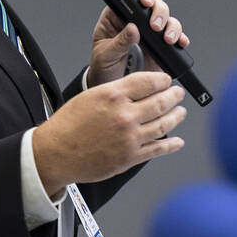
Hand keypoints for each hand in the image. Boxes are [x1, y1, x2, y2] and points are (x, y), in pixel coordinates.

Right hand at [30, 71, 186, 193]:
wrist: (55, 153)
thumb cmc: (67, 126)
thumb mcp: (89, 97)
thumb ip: (116, 92)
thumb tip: (139, 90)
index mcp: (113, 96)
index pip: (148, 81)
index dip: (163, 79)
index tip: (166, 80)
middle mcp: (124, 115)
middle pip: (161, 101)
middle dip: (174, 96)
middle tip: (178, 94)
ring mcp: (130, 138)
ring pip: (164, 124)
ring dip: (176, 116)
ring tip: (181, 112)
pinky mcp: (130, 157)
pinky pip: (158, 149)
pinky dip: (171, 144)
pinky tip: (177, 141)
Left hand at [88, 0, 188, 85]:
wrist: (112, 84)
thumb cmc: (103, 66)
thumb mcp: (105, 55)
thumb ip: (119, 42)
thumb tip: (132, 29)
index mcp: (116, 16)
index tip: (146, 2)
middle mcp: (135, 20)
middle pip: (154, 4)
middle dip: (159, 13)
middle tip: (155, 26)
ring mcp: (149, 32)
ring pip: (167, 19)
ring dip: (171, 26)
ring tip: (167, 39)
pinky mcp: (160, 45)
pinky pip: (175, 36)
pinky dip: (180, 38)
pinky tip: (180, 42)